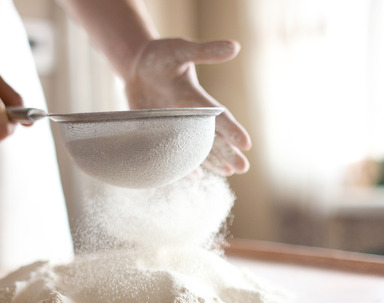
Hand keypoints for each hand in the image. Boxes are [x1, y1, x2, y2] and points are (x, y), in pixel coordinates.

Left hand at [125, 38, 251, 175]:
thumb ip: (205, 51)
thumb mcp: (182, 50)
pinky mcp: (159, 132)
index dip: (231, 130)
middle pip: (211, 137)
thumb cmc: (162, 55)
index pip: (217, 116)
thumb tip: (235, 47)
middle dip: (227, 153)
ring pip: (197, 147)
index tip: (246, 144)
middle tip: (242, 168)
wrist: (137, 65)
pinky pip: (173, 151)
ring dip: (213, 161)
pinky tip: (197, 175)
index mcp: (196, 98)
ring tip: (229, 173)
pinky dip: (183, 163)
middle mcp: (189, 116)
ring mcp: (175, 126)